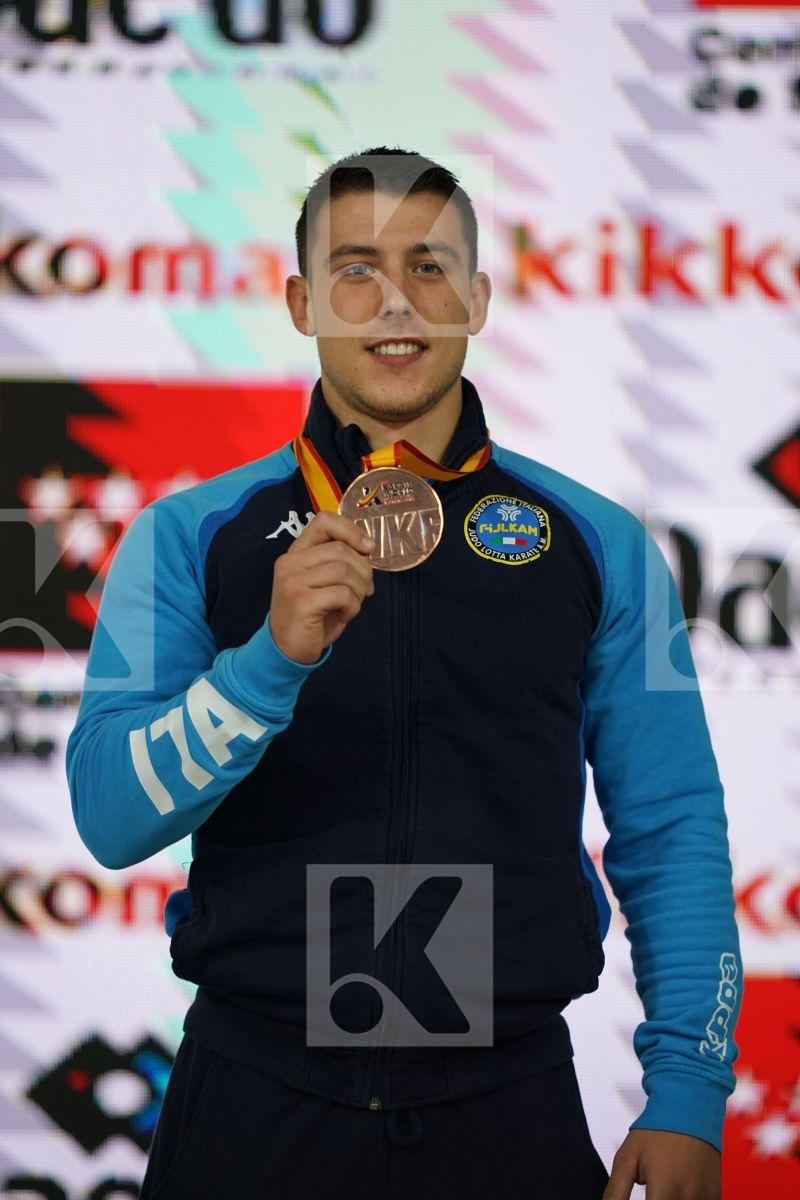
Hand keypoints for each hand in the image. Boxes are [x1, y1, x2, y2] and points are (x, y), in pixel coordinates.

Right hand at [269, 510, 374, 664]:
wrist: (287, 650)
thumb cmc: (312, 616)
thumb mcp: (325, 583)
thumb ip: (339, 562)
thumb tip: (368, 549)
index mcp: (296, 553)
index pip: (324, 521)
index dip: (351, 530)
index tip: (367, 548)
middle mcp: (290, 562)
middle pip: (341, 549)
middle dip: (364, 570)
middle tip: (364, 590)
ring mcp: (292, 581)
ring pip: (343, 570)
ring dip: (359, 590)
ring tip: (352, 604)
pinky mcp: (301, 601)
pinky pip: (342, 594)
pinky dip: (352, 606)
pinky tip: (344, 615)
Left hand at [602, 1129, 720, 1199]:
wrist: (689, 1107)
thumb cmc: (654, 1132)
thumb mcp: (627, 1159)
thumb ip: (616, 1192)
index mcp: (664, 1192)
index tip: (643, 1197)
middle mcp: (688, 1199)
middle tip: (650, 1189)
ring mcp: (705, 1198)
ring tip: (661, 1186)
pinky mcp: (715, 1195)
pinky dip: (685, 1199)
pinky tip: (677, 1188)